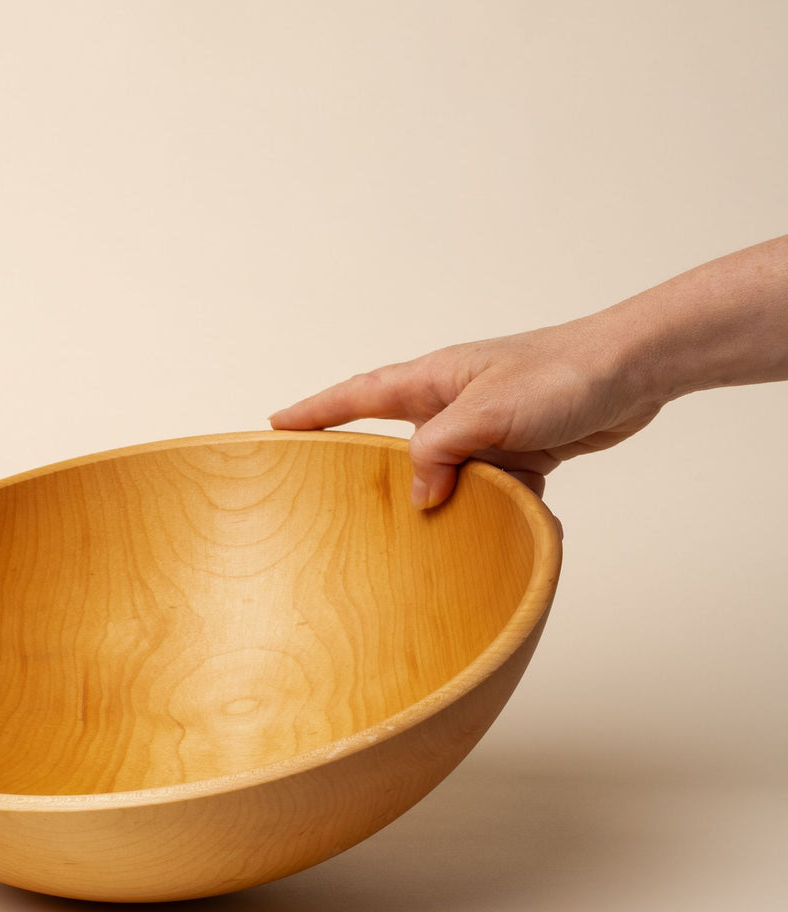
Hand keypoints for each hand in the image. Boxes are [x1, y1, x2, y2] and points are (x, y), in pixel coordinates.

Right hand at [270, 320, 660, 508]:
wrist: (635, 373)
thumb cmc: (562, 373)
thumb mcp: (487, 411)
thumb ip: (441, 450)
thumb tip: (417, 496)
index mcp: (432, 380)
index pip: (357, 396)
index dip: (314, 412)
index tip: (275, 426)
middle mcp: (450, 405)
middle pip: (393, 443)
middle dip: (366, 472)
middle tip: (329, 502)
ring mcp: (483, 431)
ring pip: (442, 475)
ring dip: (438, 502)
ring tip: (415, 539)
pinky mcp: (516, 453)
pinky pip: (489, 491)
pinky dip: (492, 510)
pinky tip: (496, 534)